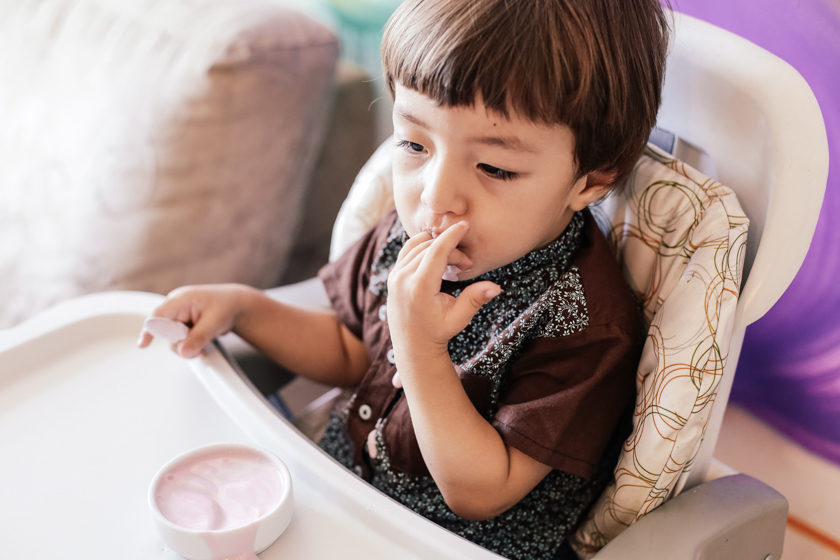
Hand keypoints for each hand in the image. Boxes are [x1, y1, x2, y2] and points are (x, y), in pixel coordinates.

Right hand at [137, 284, 257, 357]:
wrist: (237, 306)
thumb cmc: (227, 307)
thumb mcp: (214, 323)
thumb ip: (198, 338)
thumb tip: (183, 352)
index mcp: (181, 299)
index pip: (158, 315)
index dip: (150, 330)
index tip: (144, 344)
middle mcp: (176, 306)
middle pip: (166, 331)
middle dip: (181, 343)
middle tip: (200, 346)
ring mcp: (178, 315)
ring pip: (172, 338)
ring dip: (187, 346)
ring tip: (204, 345)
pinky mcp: (182, 324)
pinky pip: (179, 339)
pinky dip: (189, 345)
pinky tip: (201, 345)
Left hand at [387, 221, 500, 359]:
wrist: (412, 344)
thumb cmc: (438, 332)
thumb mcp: (459, 318)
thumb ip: (475, 299)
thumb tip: (496, 287)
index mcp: (419, 287)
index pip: (436, 250)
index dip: (452, 235)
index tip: (465, 225)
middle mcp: (403, 278)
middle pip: (430, 247)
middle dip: (451, 248)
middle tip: (465, 264)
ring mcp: (394, 276)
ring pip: (418, 246)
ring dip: (438, 247)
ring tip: (453, 263)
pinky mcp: (392, 275)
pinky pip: (407, 250)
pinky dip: (423, 246)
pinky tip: (437, 254)